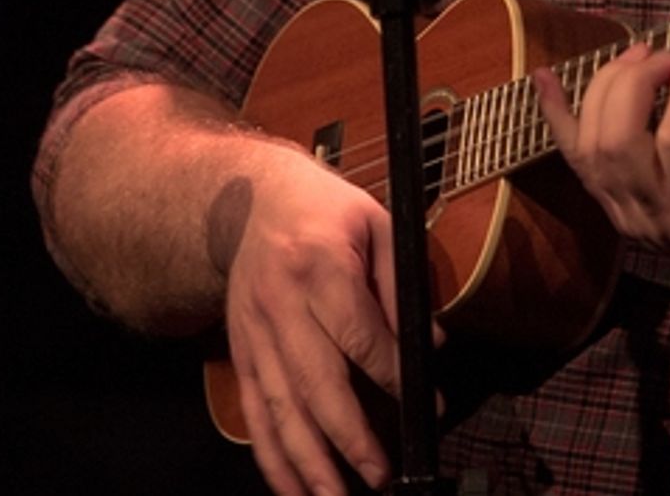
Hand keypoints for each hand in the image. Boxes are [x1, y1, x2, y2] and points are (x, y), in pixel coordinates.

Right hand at [217, 149, 412, 495]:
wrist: (251, 202)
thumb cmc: (325, 209)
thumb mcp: (375, 222)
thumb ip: (400, 283)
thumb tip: (429, 344)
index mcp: (320, 264)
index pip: (358, 333)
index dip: (392, 375)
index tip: (424, 405)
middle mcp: (281, 304)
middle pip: (315, 382)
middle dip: (349, 437)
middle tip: (381, 475)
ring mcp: (254, 334)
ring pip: (279, 409)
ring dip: (308, 463)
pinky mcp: (240, 353)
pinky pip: (254, 413)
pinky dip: (272, 457)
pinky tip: (294, 488)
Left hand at [533, 44, 669, 287]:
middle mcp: (660, 218)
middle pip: (619, 140)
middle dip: (634, 82)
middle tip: (664, 55)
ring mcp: (631, 218)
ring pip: (593, 147)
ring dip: (605, 89)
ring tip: (637, 57)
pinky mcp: (616, 211)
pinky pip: (577, 161)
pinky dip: (558, 116)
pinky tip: (543, 78)